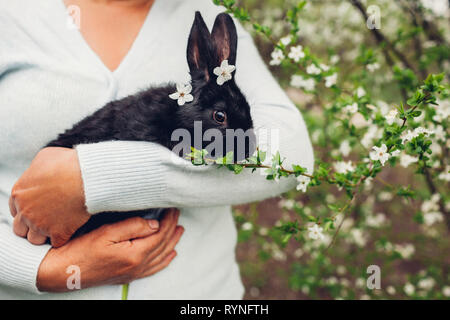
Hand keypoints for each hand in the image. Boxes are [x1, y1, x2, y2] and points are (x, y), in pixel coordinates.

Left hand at [9, 147, 89, 246]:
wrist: (87, 177)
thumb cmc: (69, 163)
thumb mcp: (45, 157)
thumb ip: (36, 169)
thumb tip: (41, 172)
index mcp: (19, 193)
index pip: (15, 210)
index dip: (27, 210)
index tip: (38, 209)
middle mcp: (26, 211)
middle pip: (20, 228)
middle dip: (31, 225)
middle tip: (46, 220)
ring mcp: (41, 224)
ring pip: (35, 239)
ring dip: (44, 234)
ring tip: (57, 227)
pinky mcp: (58, 233)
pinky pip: (56, 243)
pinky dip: (62, 237)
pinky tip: (69, 230)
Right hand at [36, 208, 182, 291]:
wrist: (62, 272)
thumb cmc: (80, 250)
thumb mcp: (106, 232)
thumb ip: (133, 226)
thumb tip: (155, 224)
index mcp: (135, 254)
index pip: (160, 234)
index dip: (169, 220)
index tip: (173, 208)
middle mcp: (137, 266)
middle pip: (163, 245)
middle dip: (172, 228)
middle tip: (177, 214)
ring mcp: (133, 273)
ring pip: (161, 257)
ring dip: (172, 243)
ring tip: (179, 231)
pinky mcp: (127, 276)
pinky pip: (153, 269)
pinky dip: (164, 260)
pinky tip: (169, 255)